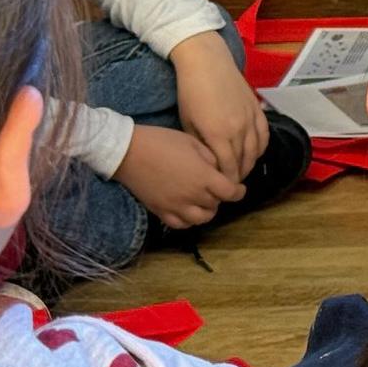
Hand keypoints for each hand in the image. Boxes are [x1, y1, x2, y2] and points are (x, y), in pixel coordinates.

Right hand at [112, 123, 245, 229]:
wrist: (127, 152)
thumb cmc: (163, 141)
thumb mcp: (194, 143)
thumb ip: (211, 159)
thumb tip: (218, 171)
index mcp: (203, 177)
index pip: (230, 193)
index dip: (238, 192)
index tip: (239, 188)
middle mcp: (192, 196)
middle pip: (216, 205)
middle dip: (220, 197)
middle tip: (216, 187)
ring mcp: (174, 206)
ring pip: (200, 219)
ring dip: (206, 211)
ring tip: (203, 200)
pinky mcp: (159, 211)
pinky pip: (179, 225)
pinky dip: (188, 220)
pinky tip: (187, 209)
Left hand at [172, 29, 267, 178]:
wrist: (207, 63)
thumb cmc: (191, 92)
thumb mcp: (187, 123)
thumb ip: (201, 146)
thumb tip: (208, 164)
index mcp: (218, 135)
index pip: (227, 169)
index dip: (226, 183)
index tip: (221, 191)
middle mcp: (239, 130)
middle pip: (243, 163)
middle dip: (238, 176)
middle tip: (231, 186)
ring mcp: (251, 119)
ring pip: (256, 151)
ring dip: (250, 164)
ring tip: (242, 171)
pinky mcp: (258, 109)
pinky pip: (264, 135)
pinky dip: (261, 148)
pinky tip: (254, 153)